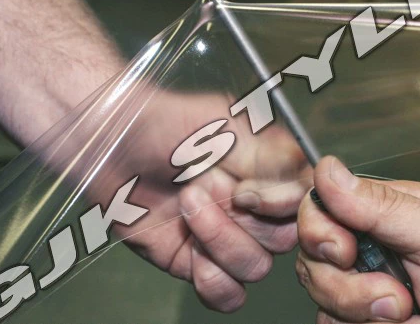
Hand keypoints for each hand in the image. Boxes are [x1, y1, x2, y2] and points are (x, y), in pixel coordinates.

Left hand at [85, 89, 310, 312]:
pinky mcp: (196, 264)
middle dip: (244, 221)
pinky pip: (227, 295)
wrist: (113, 145)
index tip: (247, 191)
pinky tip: (191, 254)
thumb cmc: (166, 124)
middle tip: (205, 189)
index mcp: (266, 173)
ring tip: (186, 206)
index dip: (282, 205)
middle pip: (284, 240)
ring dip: (221, 242)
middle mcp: (252, 208)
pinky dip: (213, 282)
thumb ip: (265, 151)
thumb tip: (306, 167)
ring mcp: (226, 237)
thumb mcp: (221, 127)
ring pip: (255, 268)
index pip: (302, 201)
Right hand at [295, 156, 419, 323]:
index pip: (322, 205)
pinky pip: (331, 324)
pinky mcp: (361, 320)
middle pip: (313, 256)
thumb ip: (386, 207)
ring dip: (362, 315)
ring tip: (408, 314)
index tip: (344, 251)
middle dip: (347, 285)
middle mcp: (368, 246)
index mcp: (384, 211)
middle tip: (395, 296)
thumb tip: (330, 170)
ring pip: (320, 297)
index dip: (320, 229)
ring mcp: (362, 287)